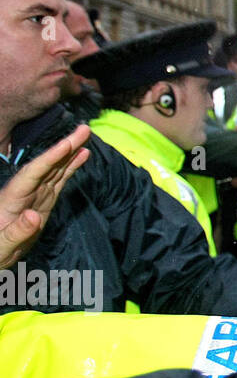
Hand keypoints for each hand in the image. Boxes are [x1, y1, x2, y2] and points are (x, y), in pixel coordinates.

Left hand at [0, 124, 90, 269]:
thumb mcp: (2, 247)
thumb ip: (16, 232)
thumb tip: (34, 216)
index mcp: (11, 200)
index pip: (32, 174)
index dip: (50, 158)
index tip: (67, 145)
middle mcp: (23, 192)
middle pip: (45, 165)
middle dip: (64, 147)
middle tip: (84, 129)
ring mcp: (34, 195)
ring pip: (54, 169)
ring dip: (69, 152)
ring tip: (86, 136)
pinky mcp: (43, 201)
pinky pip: (58, 180)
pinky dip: (70, 167)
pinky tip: (81, 156)